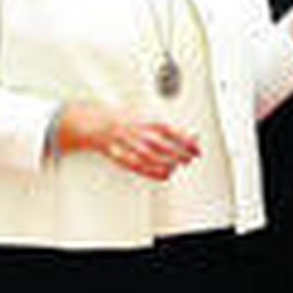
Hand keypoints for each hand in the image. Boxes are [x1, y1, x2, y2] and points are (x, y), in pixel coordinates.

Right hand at [58, 101, 198, 179]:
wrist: (95, 123)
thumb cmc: (123, 120)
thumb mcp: (145, 118)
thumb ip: (165, 128)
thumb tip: (189, 135)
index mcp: (144, 120)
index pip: (170, 130)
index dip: (186, 140)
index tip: (197, 147)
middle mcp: (136, 132)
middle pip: (163, 146)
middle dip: (179, 154)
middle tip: (189, 158)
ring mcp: (127, 145)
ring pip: (152, 158)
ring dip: (168, 164)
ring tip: (177, 166)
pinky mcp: (119, 156)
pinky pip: (138, 167)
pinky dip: (153, 173)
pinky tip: (164, 174)